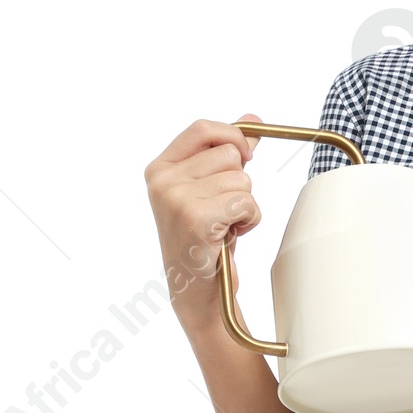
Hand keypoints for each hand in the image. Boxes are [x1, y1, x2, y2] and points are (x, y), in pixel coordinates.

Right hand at [144, 117, 261, 331]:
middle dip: (240, 183)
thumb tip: (253, 120)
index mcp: (160, 168)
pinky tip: (231, 236)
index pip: (203, 129)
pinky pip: (246, 202)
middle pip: (230, 154)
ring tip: (225, 226)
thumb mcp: (212, 190)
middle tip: (223, 211)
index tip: (246, 156)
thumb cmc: (205, 240)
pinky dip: (249, 220)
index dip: (233, 137)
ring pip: (242, 179)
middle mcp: (163, 181)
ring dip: (245, 205)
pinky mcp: (196, 219)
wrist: (198, 291)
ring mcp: (176, 199)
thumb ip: (228, 153)